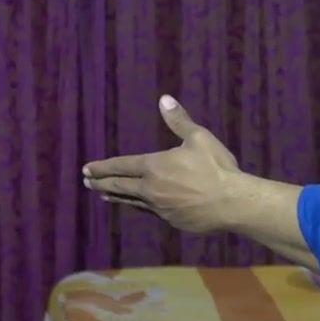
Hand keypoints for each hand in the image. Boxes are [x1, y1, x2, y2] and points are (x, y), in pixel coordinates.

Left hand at [82, 95, 242, 233]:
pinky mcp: (171, 221)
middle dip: (101, 182)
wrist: (232, 203)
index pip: (121, 166)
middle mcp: (150, 189)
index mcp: (154, 167)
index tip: (87, 168)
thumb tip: (164, 99)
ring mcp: (159, 209)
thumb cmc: (216, 167)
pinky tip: (136, 206)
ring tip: (103, 194)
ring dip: (115, 196)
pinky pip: (149, 212)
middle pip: (119, 186)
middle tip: (86, 181)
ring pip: (131, 202)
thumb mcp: (198, 138)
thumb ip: (179, 120)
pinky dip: (138, 207)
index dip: (102, 167)